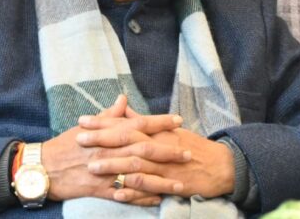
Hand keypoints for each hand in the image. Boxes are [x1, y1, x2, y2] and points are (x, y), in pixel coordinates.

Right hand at [41, 95, 188, 205]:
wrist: (42, 167)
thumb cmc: (64, 145)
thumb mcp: (86, 127)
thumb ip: (108, 116)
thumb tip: (123, 100)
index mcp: (106, 134)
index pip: (137, 124)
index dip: (159, 122)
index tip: (178, 120)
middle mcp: (107, 151)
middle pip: (142, 149)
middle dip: (167, 151)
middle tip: (188, 152)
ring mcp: (104, 171)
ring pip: (136, 174)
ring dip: (160, 179)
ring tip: (180, 182)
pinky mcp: (98, 190)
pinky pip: (123, 195)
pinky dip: (141, 198)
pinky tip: (157, 200)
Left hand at [78, 109, 234, 201]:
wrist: (220, 164)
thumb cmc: (190, 146)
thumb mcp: (167, 130)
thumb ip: (141, 120)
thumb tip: (121, 107)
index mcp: (156, 131)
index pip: (125, 124)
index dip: (103, 122)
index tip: (82, 120)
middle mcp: (159, 145)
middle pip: (127, 141)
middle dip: (102, 140)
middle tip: (79, 139)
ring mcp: (165, 165)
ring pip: (136, 164)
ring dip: (113, 166)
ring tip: (92, 167)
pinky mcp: (172, 183)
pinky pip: (151, 187)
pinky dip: (133, 191)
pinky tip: (116, 193)